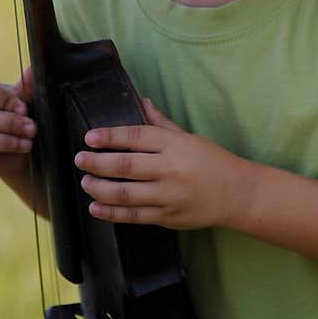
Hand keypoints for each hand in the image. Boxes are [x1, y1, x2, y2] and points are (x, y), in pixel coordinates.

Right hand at [0, 68, 35, 178]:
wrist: (15, 145)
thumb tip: (33, 70)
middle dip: (10, 124)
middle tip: (32, 130)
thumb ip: (27, 88)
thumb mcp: (22, 101)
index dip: (6, 101)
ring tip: (26, 145)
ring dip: (4, 142)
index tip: (25, 110)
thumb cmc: (15, 116)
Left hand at [73, 99, 247, 229]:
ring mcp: (168, 196)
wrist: (237, 194)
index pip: (136, 137)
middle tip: (80, 159)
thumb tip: (142, 101)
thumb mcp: (189, 138)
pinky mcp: (167, 217)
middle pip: (125, 166)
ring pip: (125, 193)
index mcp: (175, 145)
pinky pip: (133, 215)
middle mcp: (170, 169)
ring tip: (85, 182)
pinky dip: (111, 213)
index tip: (90, 137)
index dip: (110, 136)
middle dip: (97, 163)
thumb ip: (162, 123)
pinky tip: (96, 208)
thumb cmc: (213, 162)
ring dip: (99, 188)